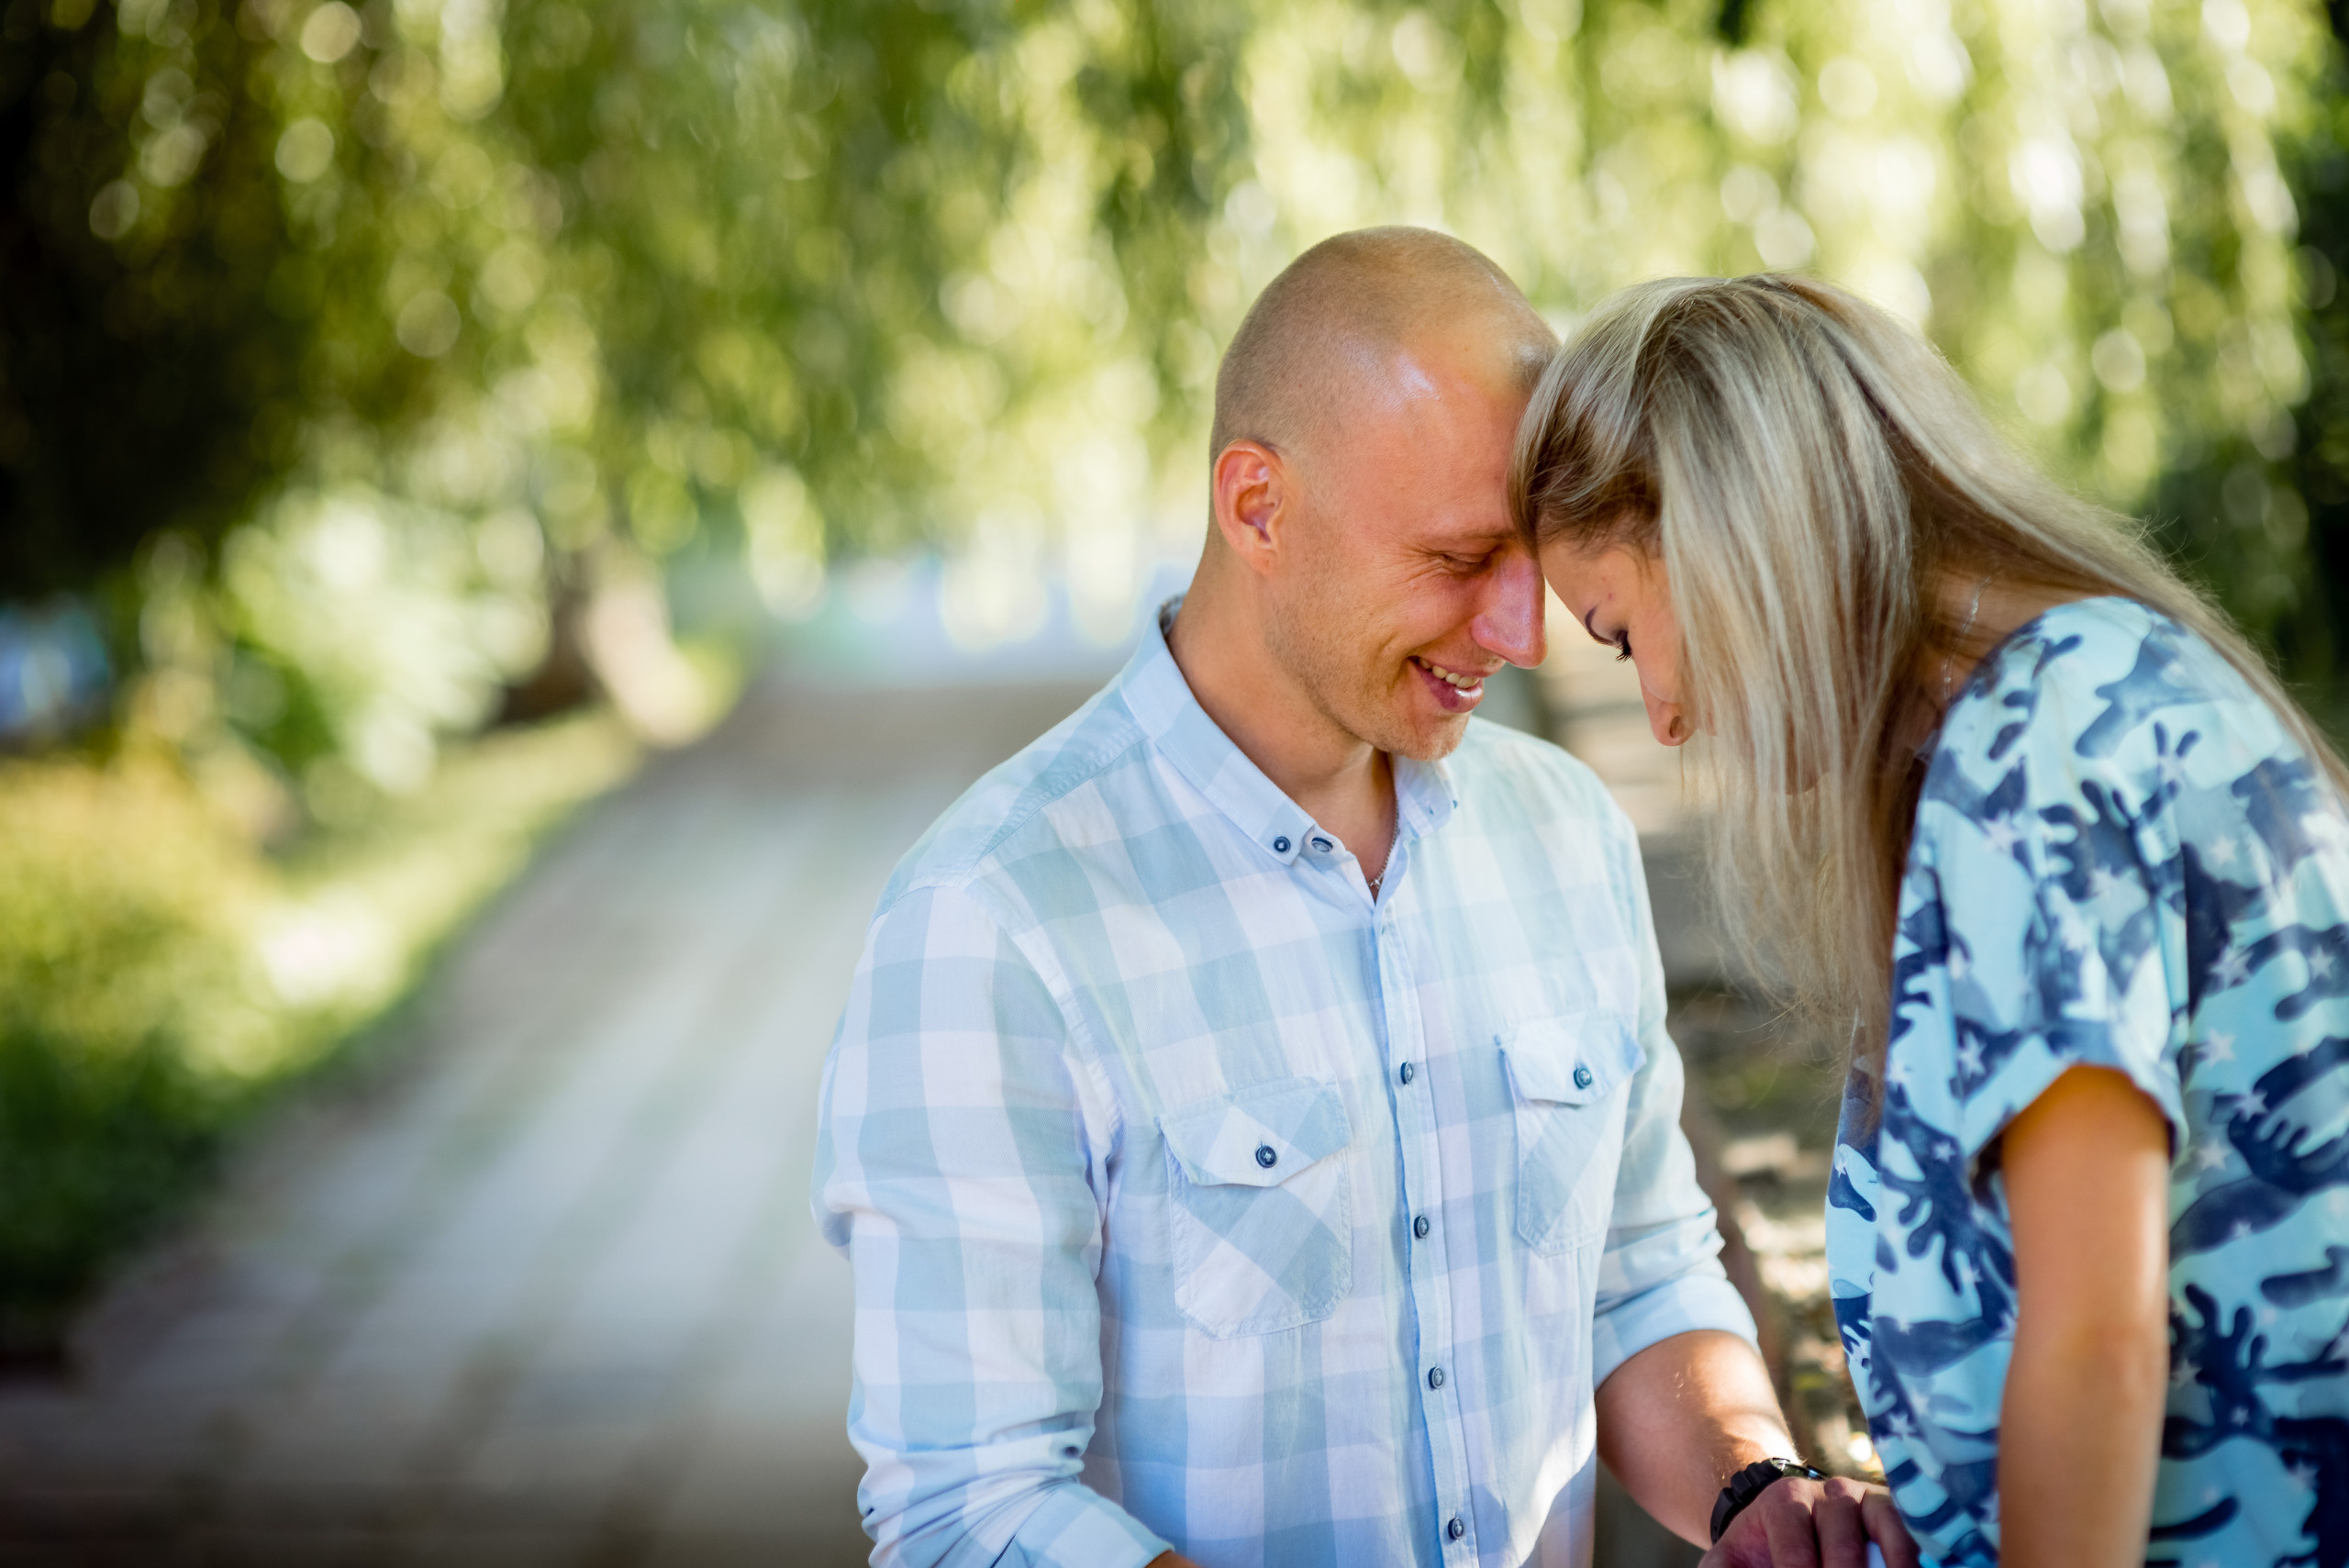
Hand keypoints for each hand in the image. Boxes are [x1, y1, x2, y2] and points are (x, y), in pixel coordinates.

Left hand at [1699, 1474, 1918, 1567]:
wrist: (1785, 1515)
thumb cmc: (1758, 1548)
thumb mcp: (1729, 1559)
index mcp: (1783, 1503)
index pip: (1795, 1552)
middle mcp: (1826, 1494)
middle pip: (1840, 1546)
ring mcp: (1862, 1498)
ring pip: (1880, 1530)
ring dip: (1884, 1567)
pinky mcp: (1890, 1509)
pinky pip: (1906, 1527)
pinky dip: (1909, 1555)